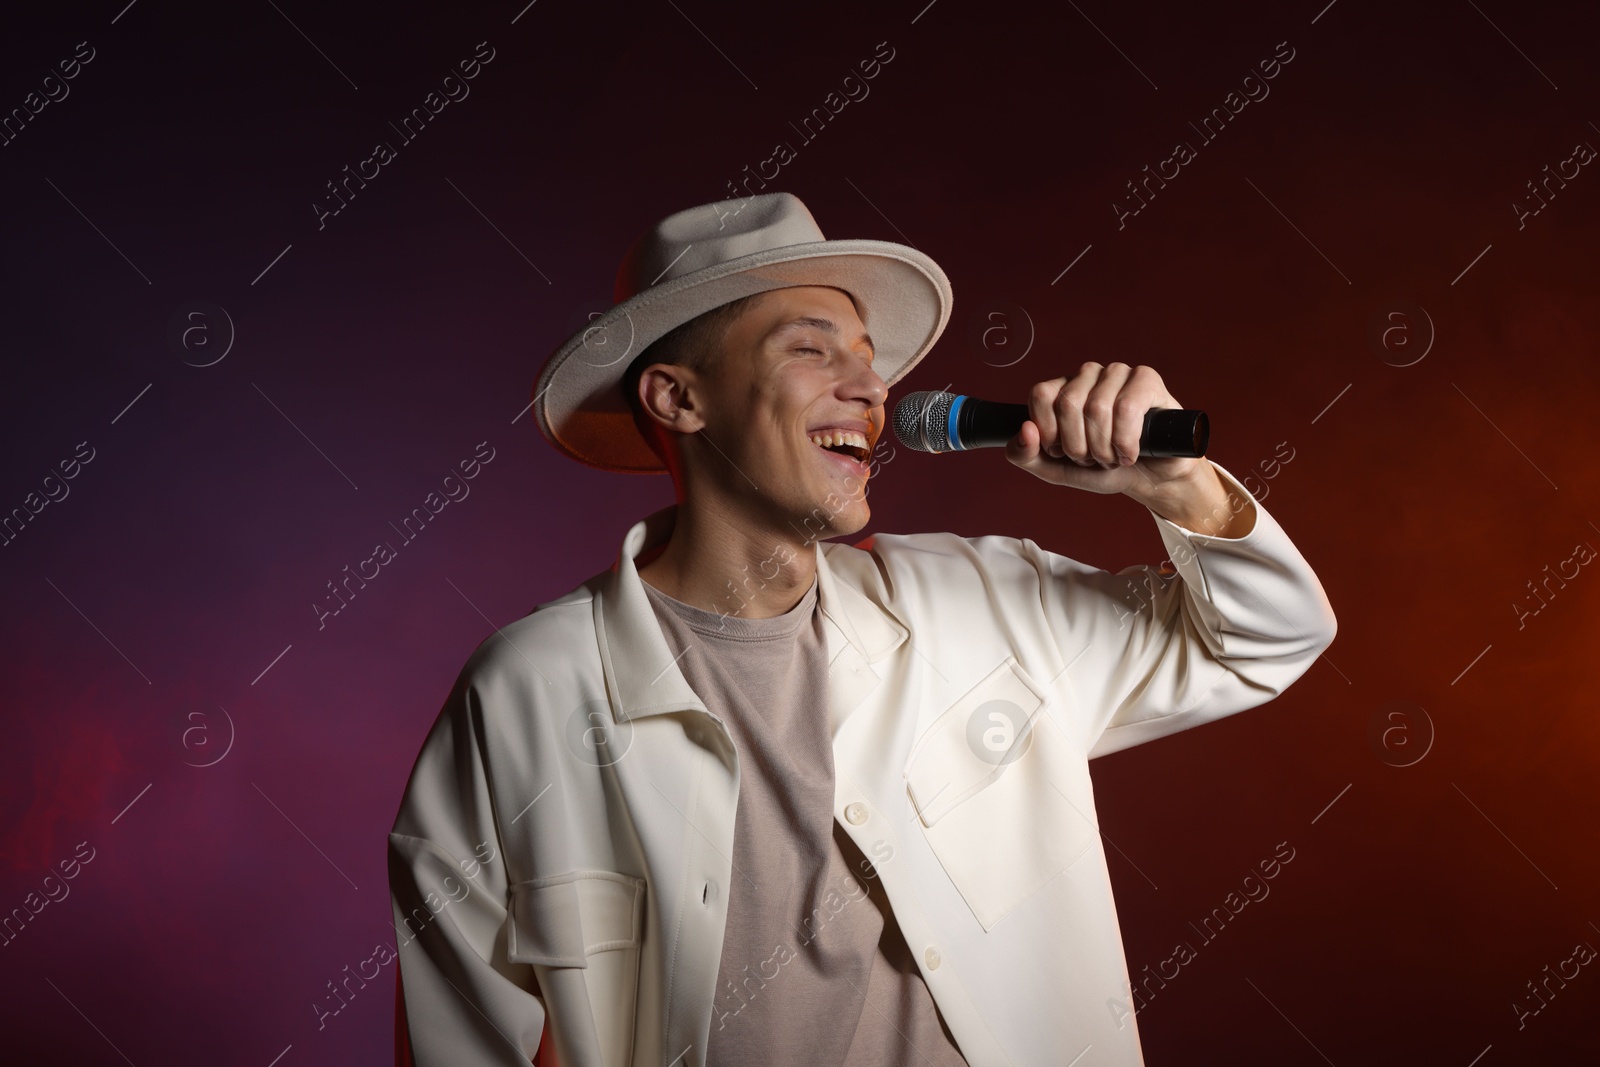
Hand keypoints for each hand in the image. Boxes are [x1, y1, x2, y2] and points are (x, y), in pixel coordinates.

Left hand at [1005, 362, 1202, 496]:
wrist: (1149, 479)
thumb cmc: (1103, 469)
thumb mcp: (1056, 469)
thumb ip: (1025, 455)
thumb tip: (1025, 429)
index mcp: (1062, 389)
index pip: (1041, 395)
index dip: (1050, 432)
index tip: (1063, 452)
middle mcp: (1088, 375)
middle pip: (1068, 403)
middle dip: (1080, 446)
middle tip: (1094, 458)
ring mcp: (1117, 373)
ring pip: (1097, 407)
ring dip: (1105, 448)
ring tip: (1114, 457)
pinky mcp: (1146, 379)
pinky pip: (1127, 407)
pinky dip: (1126, 441)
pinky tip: (1131, 453)